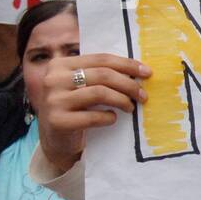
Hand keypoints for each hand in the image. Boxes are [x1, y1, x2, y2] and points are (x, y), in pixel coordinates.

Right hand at [34, 53, 150, 172]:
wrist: (56, 140)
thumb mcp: (81, 86)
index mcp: (60, 64)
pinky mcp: (58, 121)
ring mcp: (54, 100)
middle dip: (128, 84)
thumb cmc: (75, 109)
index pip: (101, 59)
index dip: (127, 64)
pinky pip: (93, 116)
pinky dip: (109, 117)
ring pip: (99, 93)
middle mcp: (53, 79)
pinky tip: (112, 118)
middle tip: (142, 95)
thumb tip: (138, 70)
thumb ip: (99, 75)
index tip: (147, 73)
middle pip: (102, 74)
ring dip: (122, 100)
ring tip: (130, 107)